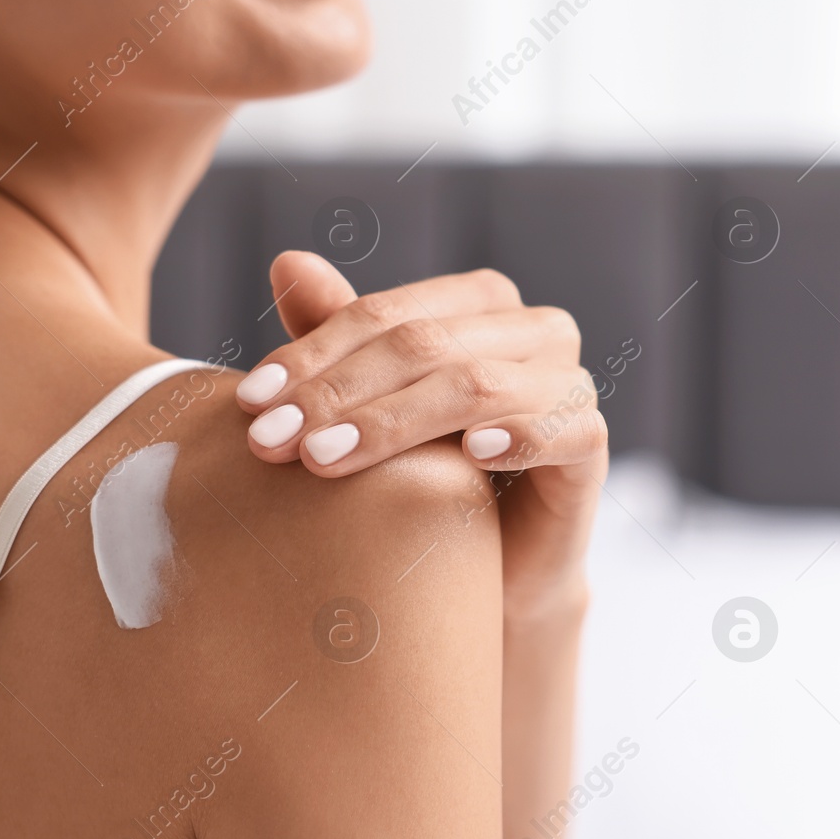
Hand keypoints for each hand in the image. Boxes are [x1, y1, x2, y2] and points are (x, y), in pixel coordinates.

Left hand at [235, 252, 607, 622]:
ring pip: (478, 383)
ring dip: (395, 421)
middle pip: (425, 344)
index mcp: (477, 305)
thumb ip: (338, 342)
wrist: (493, 577)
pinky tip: (471, 456)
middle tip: (271, 440)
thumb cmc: (428, 484)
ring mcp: (569, 383)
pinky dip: (518, 435)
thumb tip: (285, 261)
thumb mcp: (370, 413)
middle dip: (338, 392)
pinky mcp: (591, 443)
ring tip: (326, 458)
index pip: (385, 314)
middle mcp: (531, 330)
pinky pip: (563, 428)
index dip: (313, 352)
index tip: (248, 403)